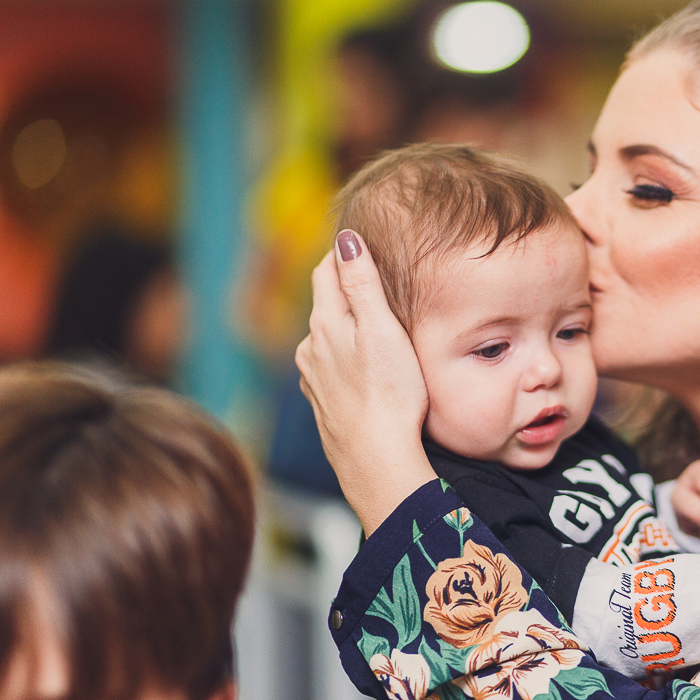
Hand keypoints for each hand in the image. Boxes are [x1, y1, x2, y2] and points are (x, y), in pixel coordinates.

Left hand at [295, 231, 435, 534]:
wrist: (377, 461)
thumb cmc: (389, 394)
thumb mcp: (382, 329)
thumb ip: (362, 282)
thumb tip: (346, 239)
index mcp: (325, 323)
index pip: (326, 270)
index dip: (345, 253)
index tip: (365, 245)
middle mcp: (310, 348)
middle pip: (325, 303)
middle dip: (346, 288)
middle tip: (376, 278)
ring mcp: (313, 378)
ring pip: (326, 337)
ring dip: (345, 325)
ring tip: (375, 325)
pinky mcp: (323, 402)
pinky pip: (330, 366)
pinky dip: (345, 356)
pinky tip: (365, 367)